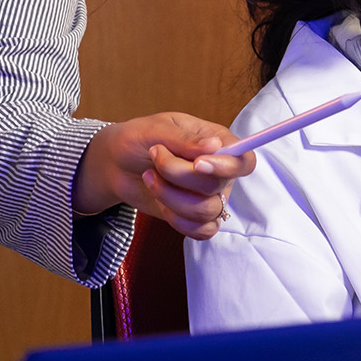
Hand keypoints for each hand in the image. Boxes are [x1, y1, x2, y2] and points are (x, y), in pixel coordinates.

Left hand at [76, 112, 256, 239]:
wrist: (116, 163)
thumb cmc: (138, 138)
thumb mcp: (157, 129)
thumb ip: (185, 140)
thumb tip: (215, 146)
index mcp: (218, 142)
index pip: (244, 161)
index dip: (227, 167)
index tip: (197, 164)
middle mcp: (218, 172)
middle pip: (216, 186)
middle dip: (177, 175)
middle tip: (155, 157)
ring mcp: (208, 196)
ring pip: (206, 211)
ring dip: (170, 196)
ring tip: (150, 177)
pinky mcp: (195, 217)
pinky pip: (202, 231)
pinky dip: (177, 220)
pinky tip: (160, 202)